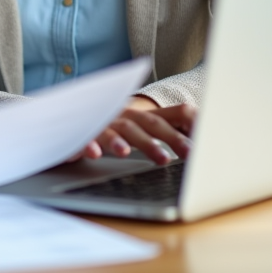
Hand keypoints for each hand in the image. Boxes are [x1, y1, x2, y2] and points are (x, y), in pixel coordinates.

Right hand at [78, 97, 195, 164]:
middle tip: (188, 153)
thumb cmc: (108, 125)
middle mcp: (124, 116)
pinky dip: (90, 145)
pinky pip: (84, 137)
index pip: (167, 117)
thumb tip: (196, 133)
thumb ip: (164, 126)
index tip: (204, 144)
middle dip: (170, 138)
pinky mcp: (79, 131)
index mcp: (140, 115)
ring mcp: (102, 122)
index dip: (188, 127)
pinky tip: (95, 154)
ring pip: (121, 130)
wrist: (66, 115)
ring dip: (135, 143)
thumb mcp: (136, 126)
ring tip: (151, 157)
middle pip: (149, 124)